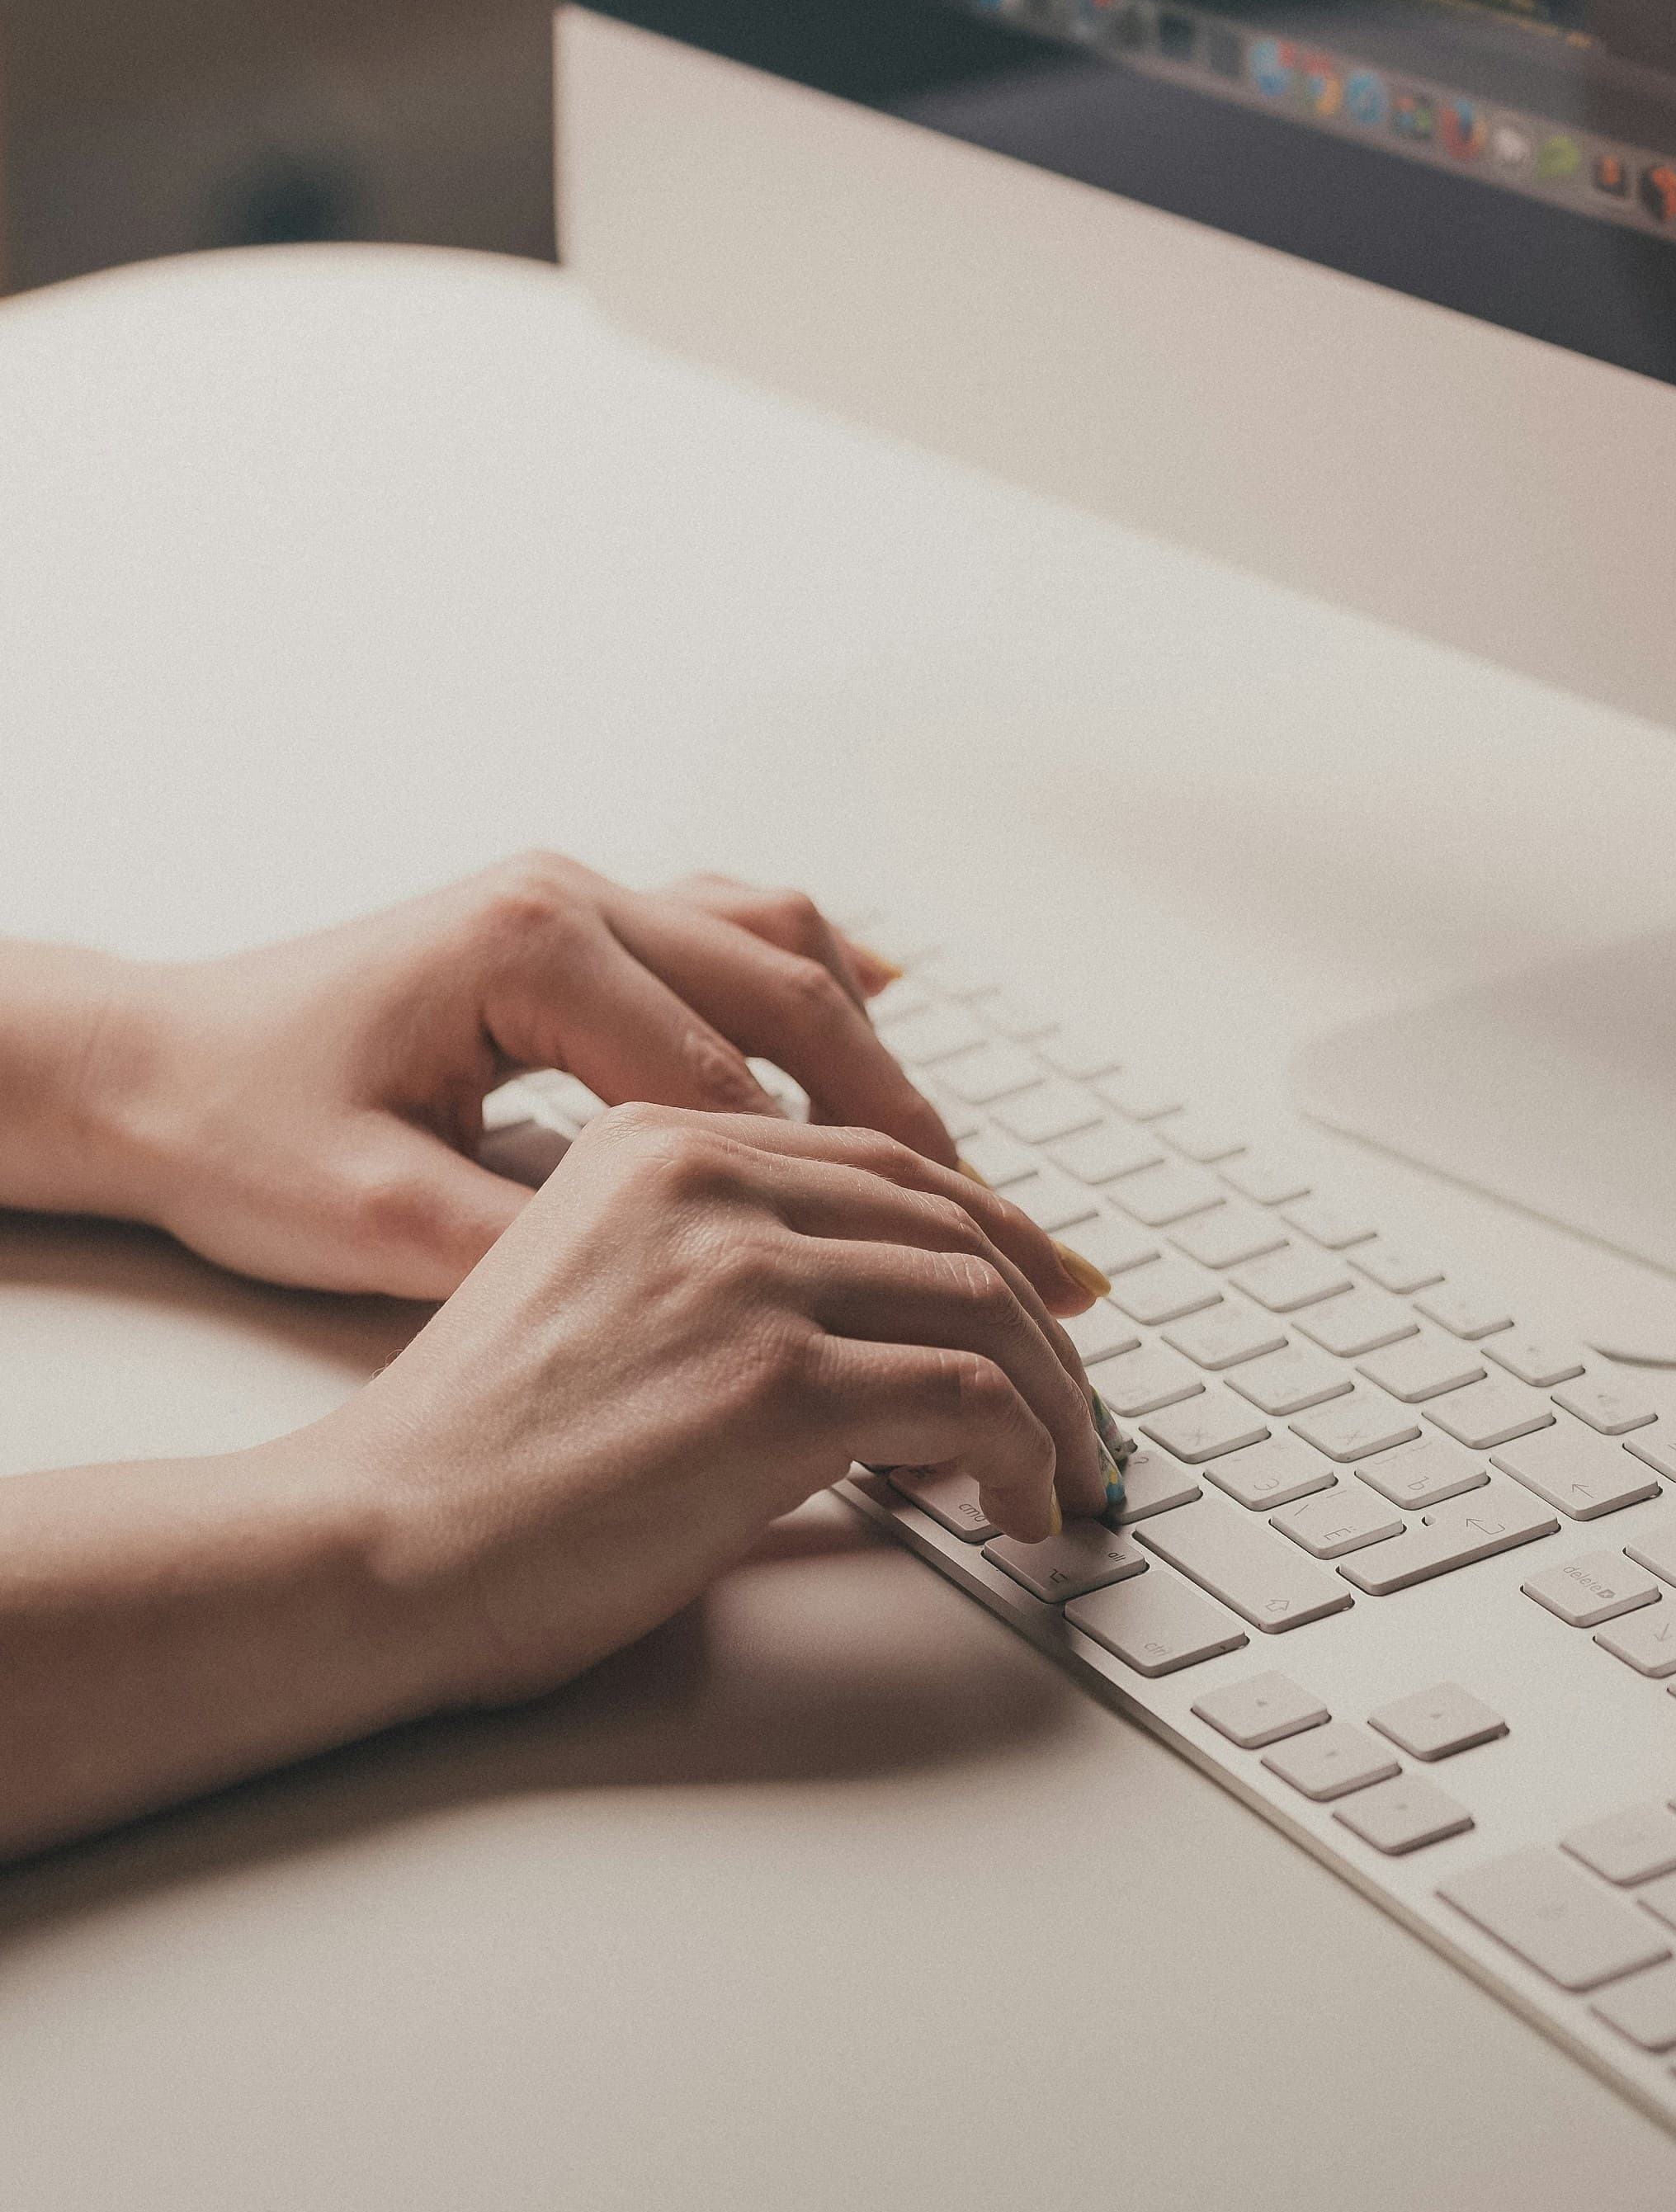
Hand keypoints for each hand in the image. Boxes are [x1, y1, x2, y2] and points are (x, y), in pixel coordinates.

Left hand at [82, 856, 956, 1297]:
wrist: (148, 1066)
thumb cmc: (238, 1132)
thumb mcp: (380, 1223)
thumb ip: (541, 1253)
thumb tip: (691, 1317)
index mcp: (530, 947)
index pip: (729, 1078)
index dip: (836, 1182)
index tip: (923, 1267)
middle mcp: (568, 895)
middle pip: (788, 990)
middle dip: (898, 1108)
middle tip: (990, 1213)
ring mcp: (574, 894)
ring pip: (777, 945)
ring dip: (866, 1044)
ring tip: (943, 1155)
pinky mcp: (570, 921)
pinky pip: (730, 927)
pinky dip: (810, 982)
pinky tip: (878, 1019)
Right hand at [332, 1105, 1105, 1705]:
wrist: (382, 1539)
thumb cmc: (473, 1454)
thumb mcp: (589, 1287)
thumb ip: (710, 1262)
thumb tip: (870, 1324)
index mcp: (659, 1140)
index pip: (883, 1162)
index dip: (994, 1235)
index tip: (1050, 1298)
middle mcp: (708, 1179)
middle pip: (952, 1224)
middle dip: (1043, 1323)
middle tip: (1078, 1404)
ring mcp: (744, 1275)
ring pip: (984, 1307)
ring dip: (1053, 1402)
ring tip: (1065, 1472)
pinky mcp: (774, 1384)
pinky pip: (970, 1401)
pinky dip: (1027, 1457)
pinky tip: (1020, 1509)